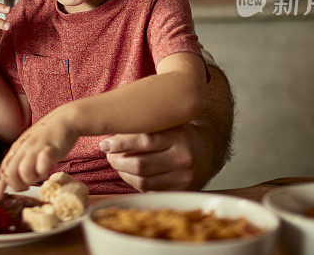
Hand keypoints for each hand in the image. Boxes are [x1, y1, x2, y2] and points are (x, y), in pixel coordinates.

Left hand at [0, 107, 76, 192]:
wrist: (65, 119)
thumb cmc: (49, 136)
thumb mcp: (30, 146)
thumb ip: (21, 160)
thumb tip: (13, 178)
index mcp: (17, 148)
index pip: (3, 169)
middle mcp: (23, 148)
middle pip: (10, 173)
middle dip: (16, 186)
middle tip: (26, 187)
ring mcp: (35, 148)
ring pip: (23, 171)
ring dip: (30, 180)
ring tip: (38, 176)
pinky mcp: (49, 148)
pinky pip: (41, 164)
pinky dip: (42, 172)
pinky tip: (46, 170)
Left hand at [100, 124, 215, 190]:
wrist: (209, 151)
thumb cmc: (181, 133)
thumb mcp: (169, 123)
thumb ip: (146, 124)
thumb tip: (112, 127)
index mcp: (179, 136)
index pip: (144, 140)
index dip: (120, 143)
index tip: (104, 144)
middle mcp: (182, 157)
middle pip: (141, 163)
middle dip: (118, 160)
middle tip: (108, 155)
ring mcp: (183, 177)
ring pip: (143, 180)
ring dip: (123, 173)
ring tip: (115, 163)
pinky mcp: (180, 190)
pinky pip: (150, 189)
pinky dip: (134, 182)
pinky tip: (127, 174)